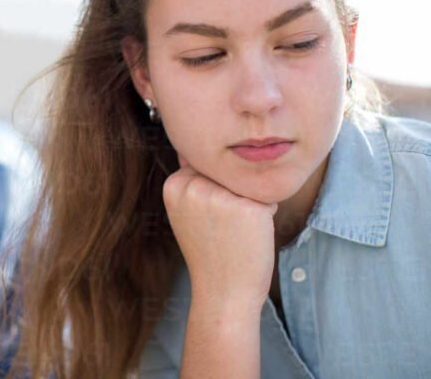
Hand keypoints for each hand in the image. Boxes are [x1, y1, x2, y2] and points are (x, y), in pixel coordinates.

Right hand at [163, 156, 276, 314]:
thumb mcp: (186, 212)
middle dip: (232, 193)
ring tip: (236, 231)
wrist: (223, 291)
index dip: (212, 191)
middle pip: (227, 172)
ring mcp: (221, 196)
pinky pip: (267, 196)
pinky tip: (250, 235)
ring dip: (249, 201)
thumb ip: (189, 179)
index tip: (206, 219)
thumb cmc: (208, 251)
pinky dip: (265, 213)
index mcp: (173, 185)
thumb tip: (190, 148)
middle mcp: (194, 186)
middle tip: (223, 228)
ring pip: (246, 182)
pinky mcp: (249, 207)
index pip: (205, 167)